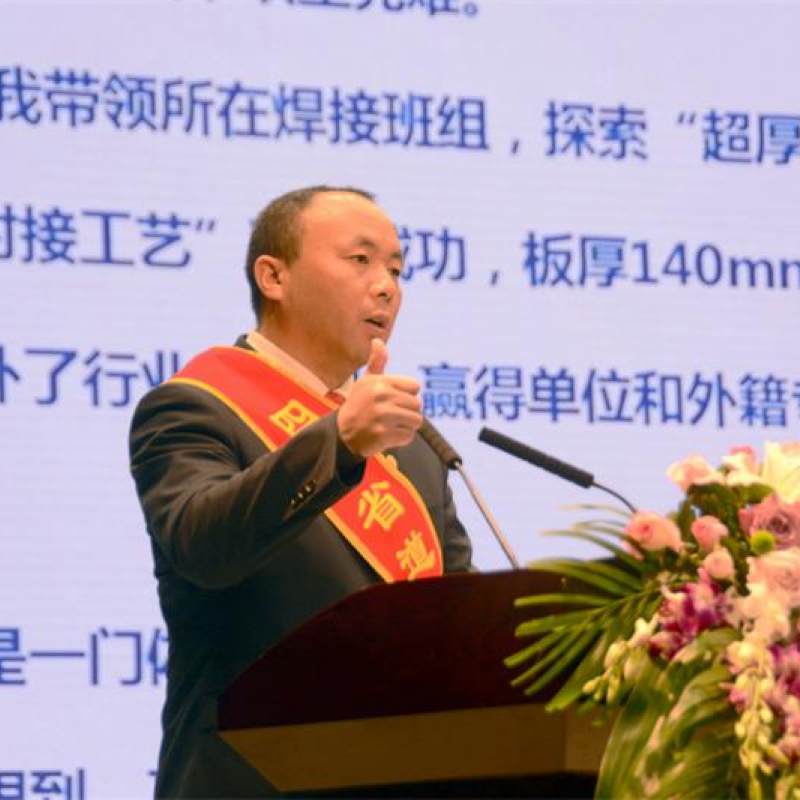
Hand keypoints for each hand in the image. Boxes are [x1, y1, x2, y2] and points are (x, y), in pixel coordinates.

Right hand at [336, 339, 421, 457]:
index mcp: (380, 382)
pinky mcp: (383, 435)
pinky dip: (401, 439)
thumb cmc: (359, 404)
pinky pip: (409, 436)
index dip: (406, 394)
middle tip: (391, 416)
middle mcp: (381, 396)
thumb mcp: (366, 382)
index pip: (415, 386)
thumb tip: (378, 341)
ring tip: (390, 425)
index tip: (392, 399)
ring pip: (416, 420)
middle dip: (408, 412)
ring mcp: (382, 416)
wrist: (342, 435)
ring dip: (406, 425)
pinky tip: (387, 436)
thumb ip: (376, 362)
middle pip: (418, 404)